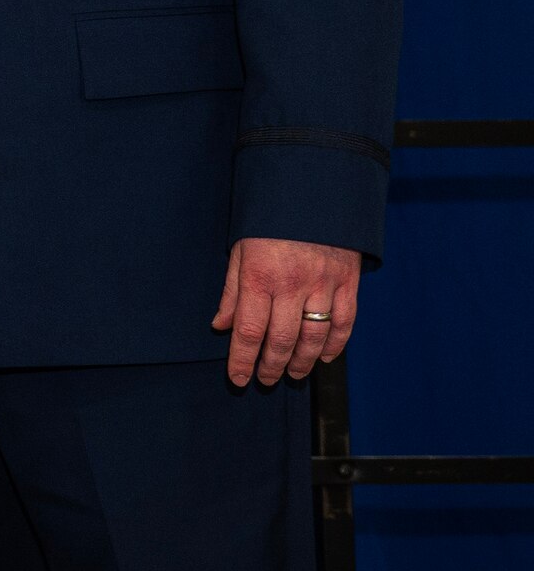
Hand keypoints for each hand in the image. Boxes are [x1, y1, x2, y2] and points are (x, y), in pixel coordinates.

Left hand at [212, 236, 361, 385]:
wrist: (313, 190)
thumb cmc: (269, 222)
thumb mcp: (240, 249)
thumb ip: (232, 291)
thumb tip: (221, 326)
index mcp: (260, 276)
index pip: (249, 331)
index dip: (242, 360)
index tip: (238, 379)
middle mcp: (292, 284)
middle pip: (282, 340)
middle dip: (271, 366)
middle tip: (265, 380)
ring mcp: (324, 284)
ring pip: (314, 337)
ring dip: (302, 362)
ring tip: (291, 374)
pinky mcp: (348, 282)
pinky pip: (344, 323)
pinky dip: (335, 345)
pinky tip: (325, 358)